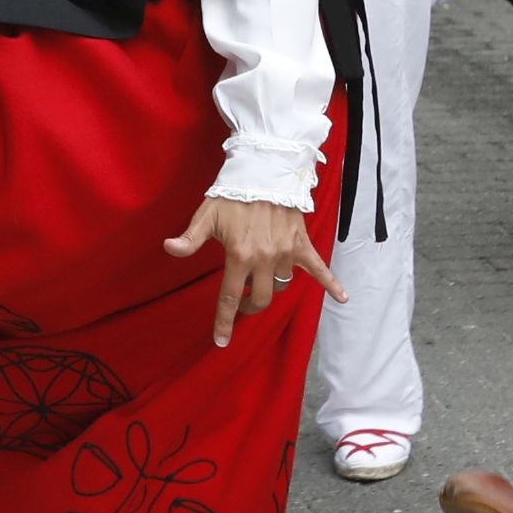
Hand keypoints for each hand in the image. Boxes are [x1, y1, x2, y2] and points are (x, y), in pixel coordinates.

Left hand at [164, 194, 334, 346]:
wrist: (265, 171)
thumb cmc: (232, 195)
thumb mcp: (206, 215)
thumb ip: (190, 238)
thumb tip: (170, 248)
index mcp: (239, 256)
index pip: (231, 298)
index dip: (225, 321)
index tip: (221, 341)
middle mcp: (264, 258)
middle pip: (261, 298)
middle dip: (251, 306)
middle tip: (244, 302)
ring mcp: (285, 253)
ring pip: (281, 284)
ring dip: (272, 287)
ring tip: (263, 281)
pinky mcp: (301, 244)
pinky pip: (319, 268)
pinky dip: (332, 284)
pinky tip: (343, 298)